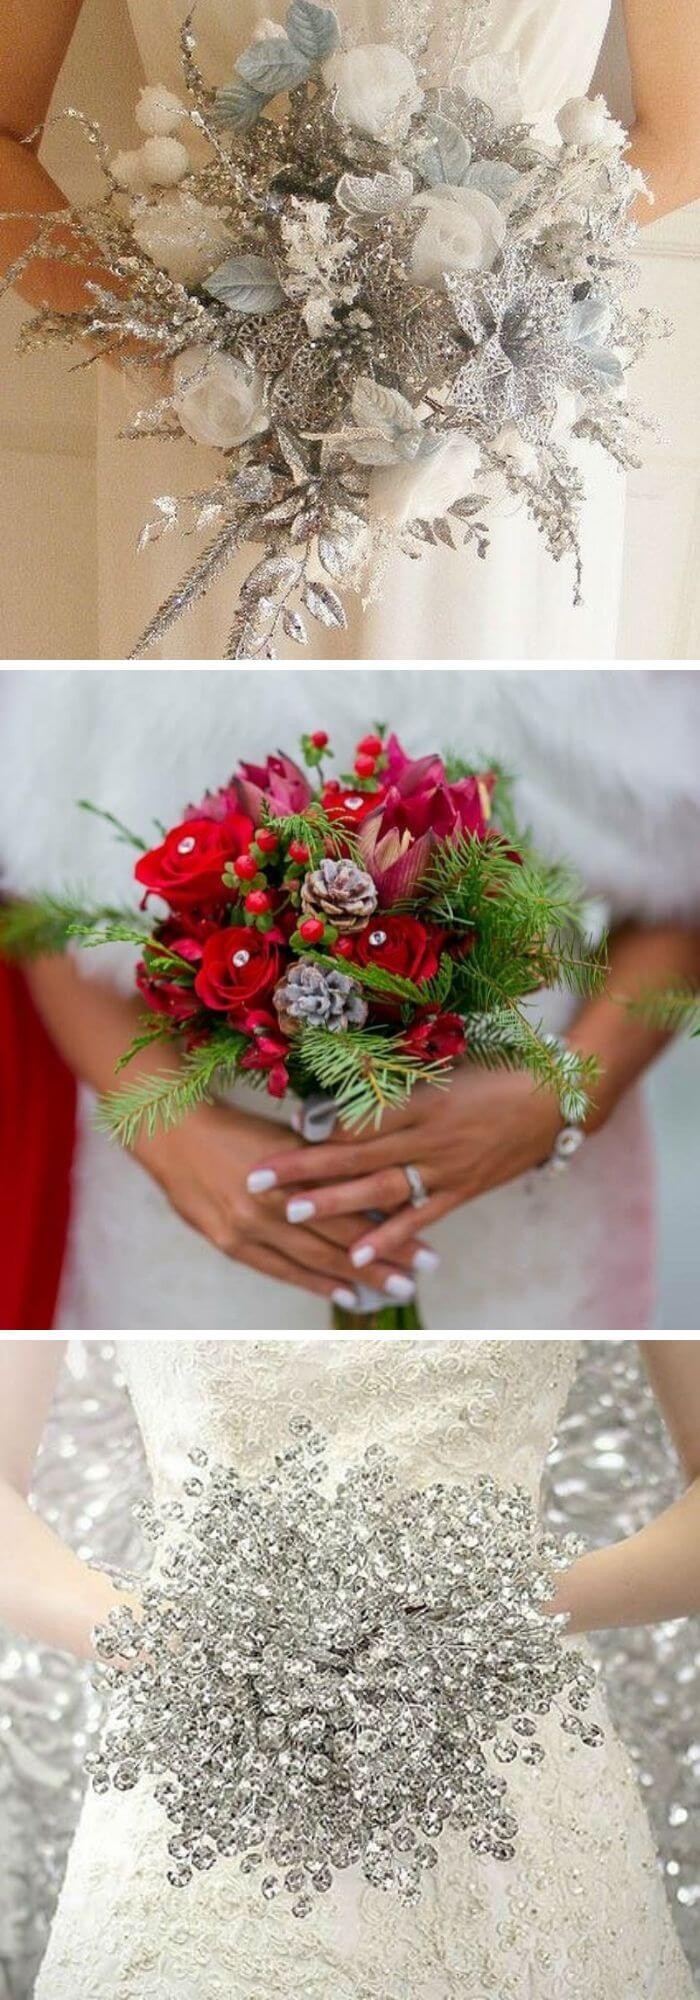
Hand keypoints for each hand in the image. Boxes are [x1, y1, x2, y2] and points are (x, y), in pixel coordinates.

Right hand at [137, 1101, 433, 1309]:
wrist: (174, 1134)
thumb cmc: (237, 1128)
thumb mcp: (288, 1138)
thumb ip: (326, 1163)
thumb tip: (375, 1184)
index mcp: (292, 1175)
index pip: (353, 1214)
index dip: (392, 1236)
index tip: (425, 1251)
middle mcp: (272, 1206)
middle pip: (337, 1242)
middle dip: (381, 1265)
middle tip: (418, 1281)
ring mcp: (247, 1229)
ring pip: (311, 1261)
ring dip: (352, 1279)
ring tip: (390, 1294)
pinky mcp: (229, 1243)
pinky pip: (278, 1269)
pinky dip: (312, 1283)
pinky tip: (340, 1294)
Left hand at [248, 1068, 563, 1270]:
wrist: (555, 1101)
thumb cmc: (496, 1074)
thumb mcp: (445, 1067)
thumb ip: (395, 1081)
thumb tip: (342, 1091)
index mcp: (423, 1097)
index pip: (363, 1113)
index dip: (323, 1121)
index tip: (283, 1126)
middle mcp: (429, 1135)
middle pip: (358, 1152)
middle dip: (306, 1167)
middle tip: (260, 1178)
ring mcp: (445, 1168)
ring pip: (380, 1188)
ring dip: (335, 1202)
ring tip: (293, 1212)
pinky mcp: (461, 1192)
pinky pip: (419, 1217)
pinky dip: (388, 1236)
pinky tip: (356, 1255)